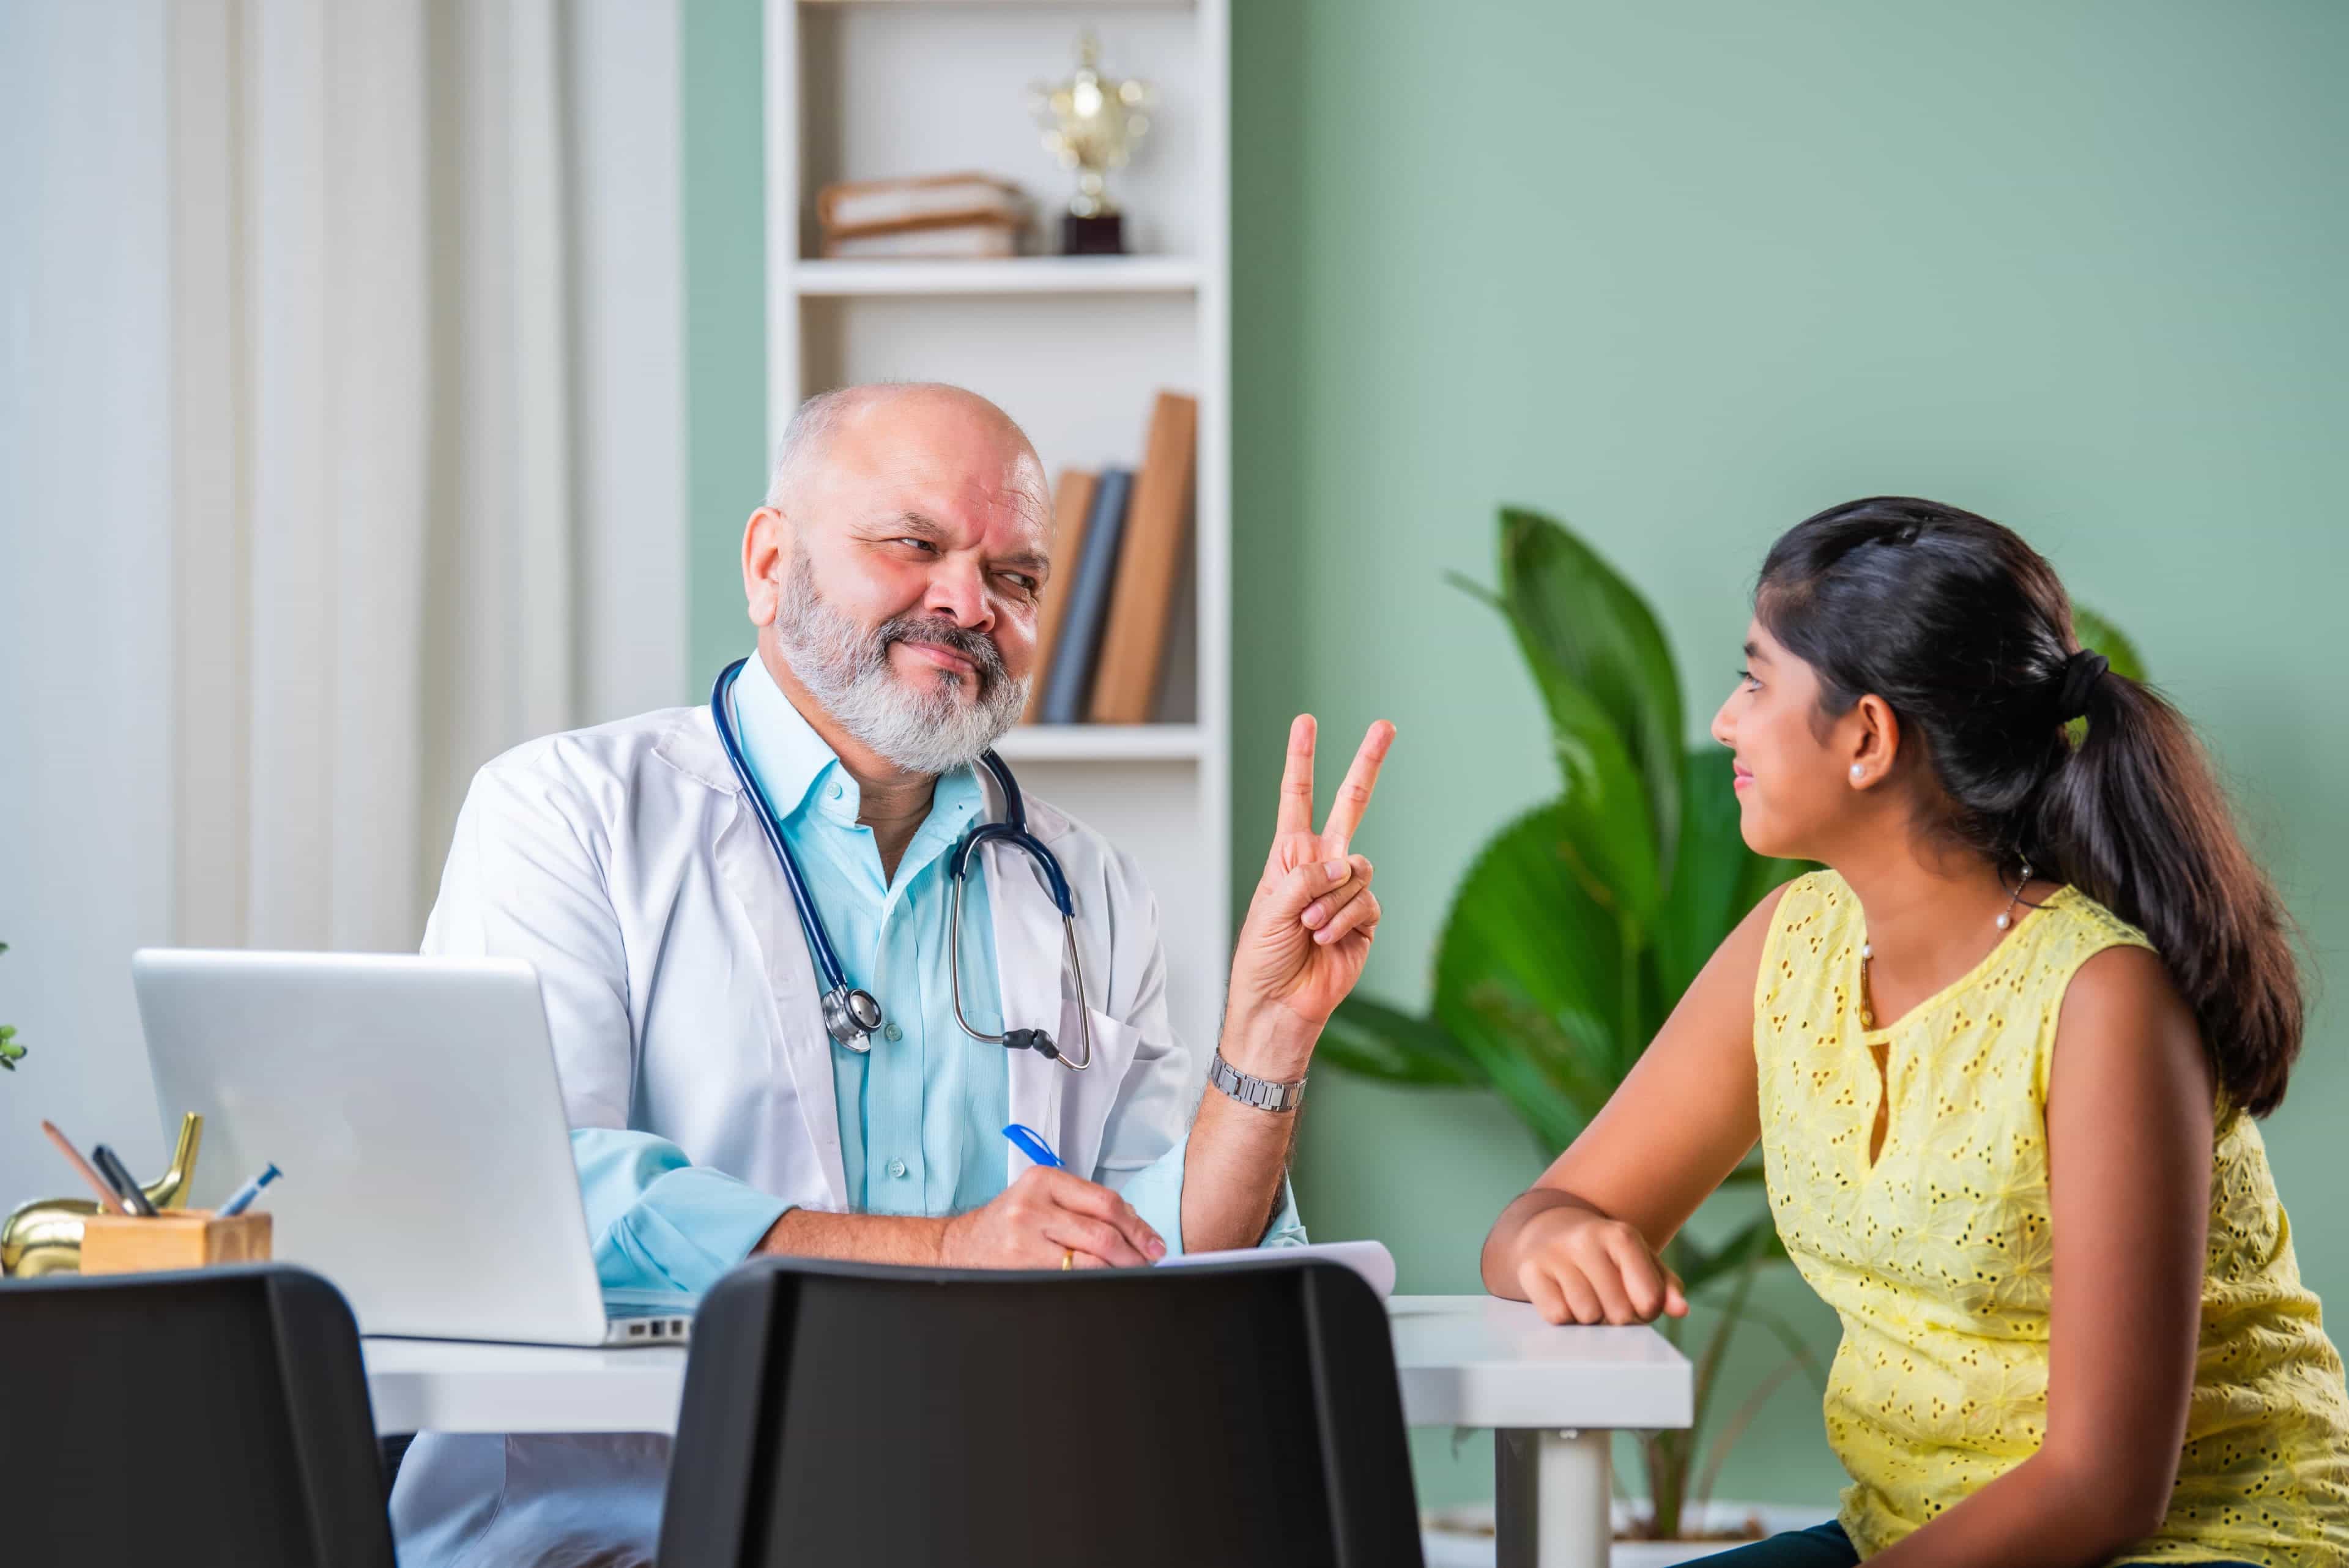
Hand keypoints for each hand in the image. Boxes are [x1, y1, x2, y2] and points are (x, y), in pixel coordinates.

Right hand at [937, 1165, 1165, 1269]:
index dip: (1137, 1226)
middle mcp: (1034, 1205)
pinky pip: (1071, 1277)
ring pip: (1090, 1258)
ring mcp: (1025, 1237)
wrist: (961, 1247)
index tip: (1154, 1243)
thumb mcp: (1042, 1198)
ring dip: (1120, 1269)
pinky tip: (1106, 1282)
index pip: (1105, 1202)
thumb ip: (1084, 1204)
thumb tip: (1135, 1225)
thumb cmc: (1010, 1222)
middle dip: (1134, 1251)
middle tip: (1151, 1262)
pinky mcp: (1021, 1265)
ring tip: (1134, 1273)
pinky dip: (1095, 1280)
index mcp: (1044, 1179)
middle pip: (1102, 1231)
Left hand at [1223, 715, 1394, 1074]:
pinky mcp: (1365, 919)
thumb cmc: (1262, 959)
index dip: (1301, 760)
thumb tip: (1345, 864)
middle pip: (1350, 804)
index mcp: (1289, 856)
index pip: (1297, 798)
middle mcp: (1320, 866)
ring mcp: (1345, 891)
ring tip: (1308, 928)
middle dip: (1367, 764)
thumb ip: (1306, 878)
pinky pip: (1365, 902)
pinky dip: (1343, 920)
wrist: (1279, 1007)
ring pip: (1357, 868)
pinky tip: (1325, 939)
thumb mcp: (1269, 908)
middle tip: (1384, 725)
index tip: (1305, 723)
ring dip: (1330, 900)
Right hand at [1514, 1205, 1687, 1325]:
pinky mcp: (1530, 1270)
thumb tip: (1680, 1309)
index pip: (1648, 1298)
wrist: (1548, 1230)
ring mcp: (1555, 1253)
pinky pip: (1557, 1316)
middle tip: (1609, 1301)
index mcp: (1621, 1235)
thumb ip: (1665, 1286)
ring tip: (1587, 1298)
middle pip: (1618, 1313)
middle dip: (1618, 1317)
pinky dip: (1565, 1316)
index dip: (1647, 1311)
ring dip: (1591, 1318)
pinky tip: (1564, 1297)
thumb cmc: (1604, 1254)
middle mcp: (1586, 1240)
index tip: (1639, 1302)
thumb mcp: (1639, 1261)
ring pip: (1587, 1316)